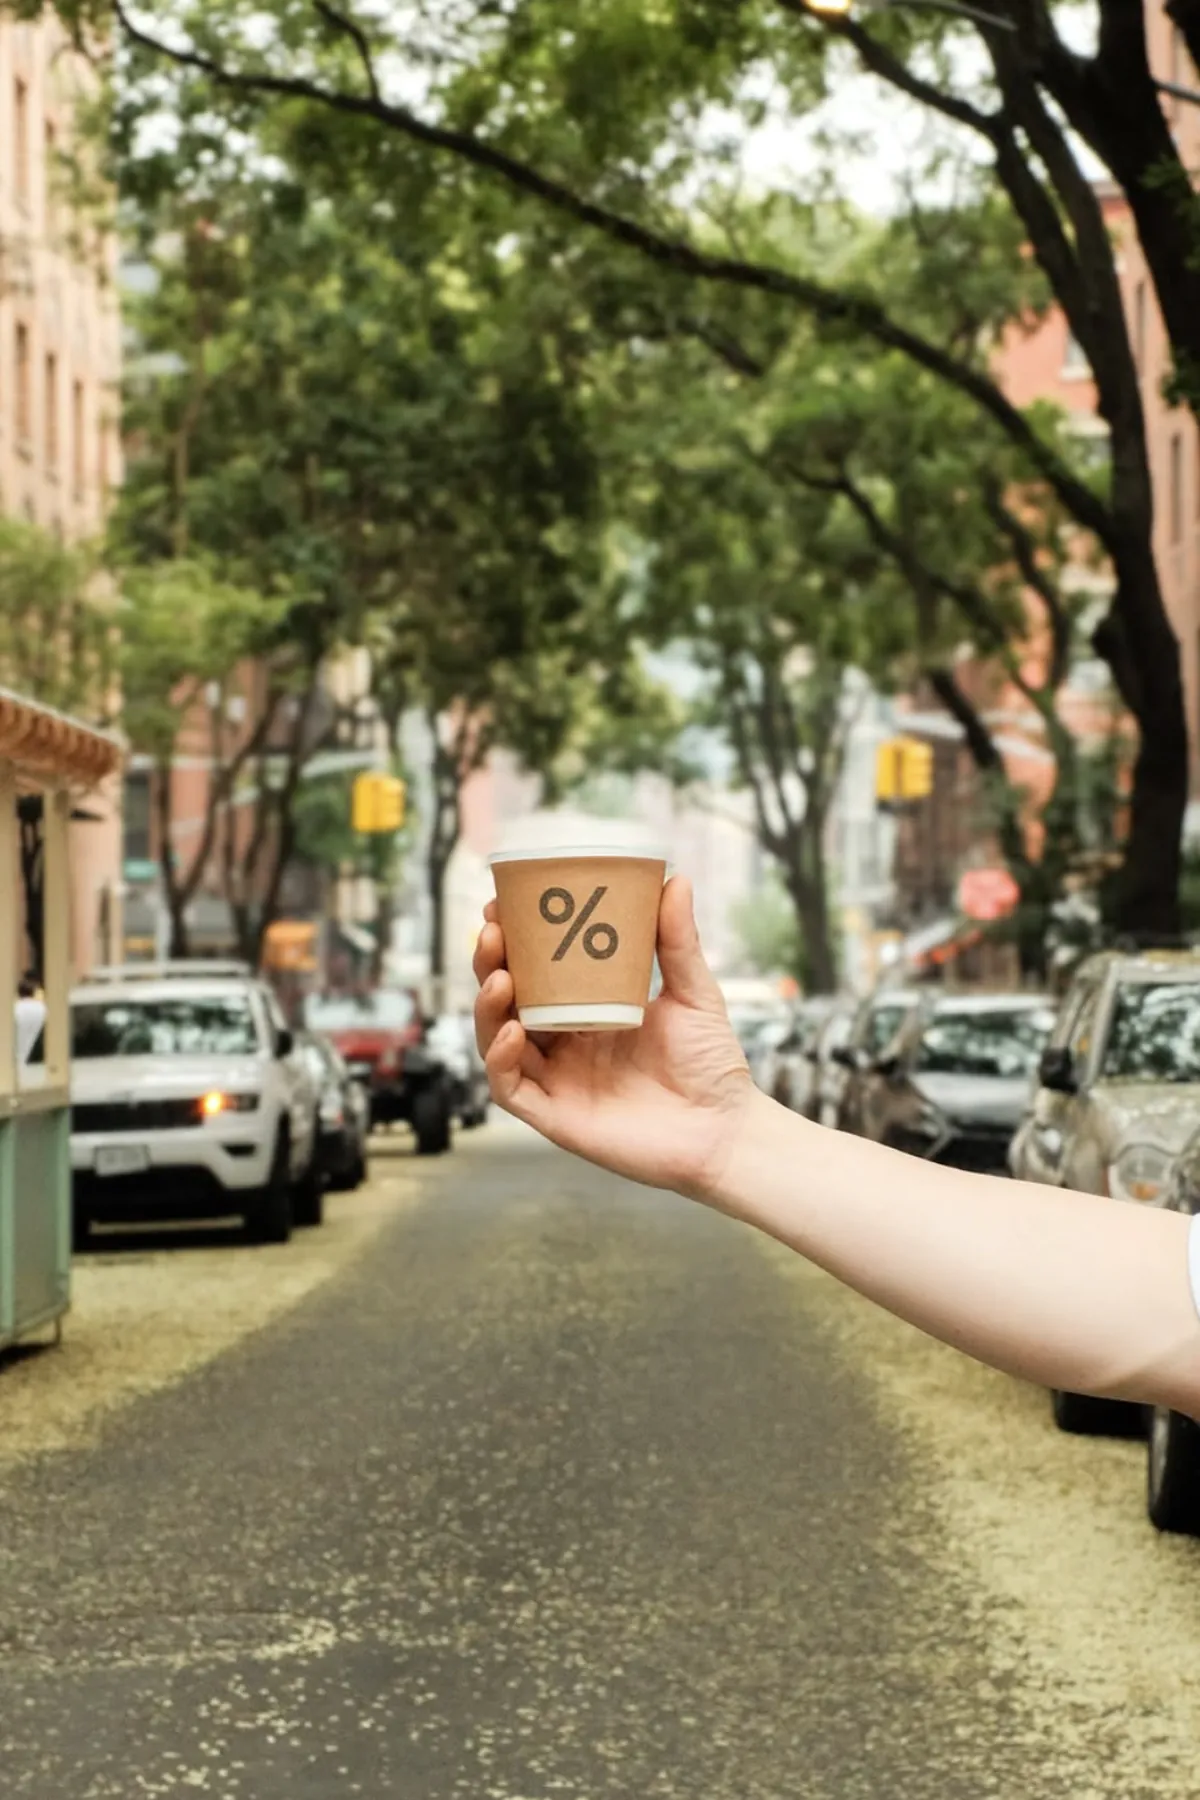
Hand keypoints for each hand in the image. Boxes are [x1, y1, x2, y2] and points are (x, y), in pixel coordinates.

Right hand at [473, 876, 754, 1199]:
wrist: (726, 1127)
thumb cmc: (712, 1064)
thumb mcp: (693, 991)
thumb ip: (678, 941)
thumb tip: (675, 879)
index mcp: (586, 1013)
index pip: (534, 973)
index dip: (512, 941)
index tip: (503, 904)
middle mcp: (563, 1046)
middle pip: (507, 1001)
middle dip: (490, 964)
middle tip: (492, 930)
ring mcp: (557, 1081)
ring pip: (498, 1040)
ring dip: (489, 1007)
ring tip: (498, 976)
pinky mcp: (556, 1117)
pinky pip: (511, 1088)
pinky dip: (503, 1058)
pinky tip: (514, 1029)